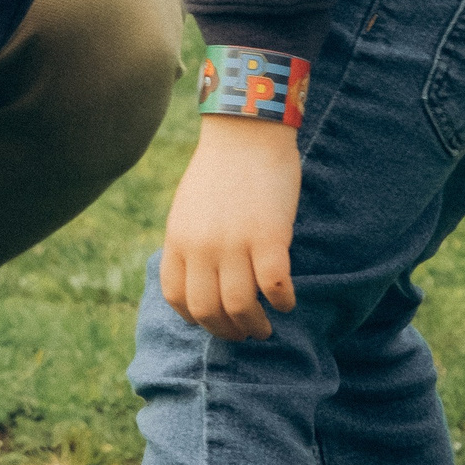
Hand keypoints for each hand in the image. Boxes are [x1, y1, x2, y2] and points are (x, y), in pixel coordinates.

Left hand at [159, 115, 300, 340]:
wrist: (246, 131)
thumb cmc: (220, 169)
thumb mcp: (188, 208)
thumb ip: (189, 242)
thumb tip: (200, 279)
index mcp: (178, 239)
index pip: (177, 298)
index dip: (195, 319)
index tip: (213, 323)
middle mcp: (202, 246)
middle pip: (207, 311)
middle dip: (227, 332)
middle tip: (245, 333)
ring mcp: (235, 243)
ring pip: (240, 308)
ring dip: (255, 326)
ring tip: (266, 327)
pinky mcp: (269, 236)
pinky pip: (275, 287)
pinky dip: (283, 302)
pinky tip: (287, 301)